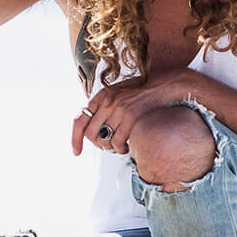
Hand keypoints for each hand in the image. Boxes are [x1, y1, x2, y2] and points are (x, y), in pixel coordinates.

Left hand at [71, 70, 191, 156]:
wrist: (162, 84)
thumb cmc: (141, 92)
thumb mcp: (118, 95)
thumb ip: (104, 108)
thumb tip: (94, 130)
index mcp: (100, 96)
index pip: (79, 120)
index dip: (75, 139)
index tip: (76, 152)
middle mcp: (106, 101)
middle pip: (90, 134)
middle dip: (97, 145)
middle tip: (107, 147)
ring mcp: (118, 108)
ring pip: (103, 139)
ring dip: (110, 149)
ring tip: (118, 148)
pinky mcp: (131, 116)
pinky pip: (117, 141)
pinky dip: (120, 149)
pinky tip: (125, 148)